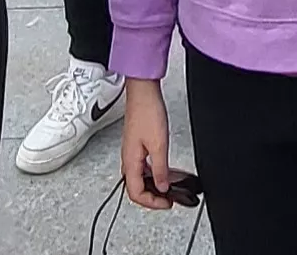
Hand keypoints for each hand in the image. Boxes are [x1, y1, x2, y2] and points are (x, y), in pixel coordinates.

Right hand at [120, 78, 172, 209]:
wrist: (143, 92)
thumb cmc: (147, 113)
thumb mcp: (159, 145)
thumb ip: (160, 169)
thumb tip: (162, 187)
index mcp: (130, 161)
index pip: (135, 193)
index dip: (152, 203)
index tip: (167, 203)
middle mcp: (128, 158)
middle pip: (136, 188)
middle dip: (152, 197)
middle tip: (167, 199)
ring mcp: (132, 151)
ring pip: (139, 178)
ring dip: (153, 186)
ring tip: (168, 187)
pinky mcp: (137, 144)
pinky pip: (142, 166)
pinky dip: (153, 173)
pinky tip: (164, 171)